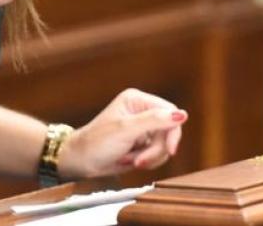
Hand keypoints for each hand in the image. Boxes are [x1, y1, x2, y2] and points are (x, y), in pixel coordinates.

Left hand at [57, 89, 186, 178]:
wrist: (81, 162)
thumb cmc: (96, 143)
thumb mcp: (125, 130)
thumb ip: (154, 121)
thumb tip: (181, 115)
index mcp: (137, 100)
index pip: (169, 112)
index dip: (172, 132)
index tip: (170, 150)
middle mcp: (142, 111)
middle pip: (168, 131)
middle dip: (156, 149)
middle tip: (140, 161)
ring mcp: (142, 129)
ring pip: (164, 145)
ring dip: (150, 157)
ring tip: (131, 160)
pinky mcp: (142, 144)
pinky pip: (157, 154)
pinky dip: (147, 161)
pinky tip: (130, 161)